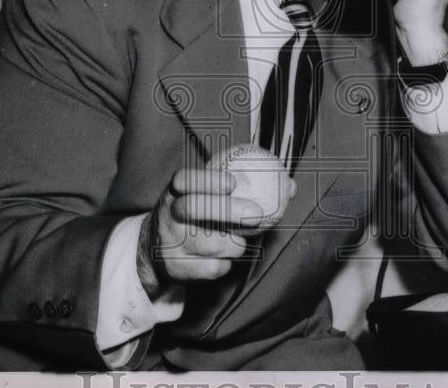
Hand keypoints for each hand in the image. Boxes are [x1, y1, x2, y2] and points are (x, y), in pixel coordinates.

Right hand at [137, 163, 295, 298]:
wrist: (158, 251)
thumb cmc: (198, 217)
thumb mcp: (210, 196)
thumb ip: (247, 188)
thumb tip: (290, 187)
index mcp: (177, 190)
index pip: (185, 179)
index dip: (207, 179)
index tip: (232, 181)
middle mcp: (169, 213)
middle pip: (194, 208)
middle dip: (227, 210)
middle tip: (256, 213)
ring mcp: (170, 242)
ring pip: (212, 244)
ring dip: (235, 244)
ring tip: (235, 238)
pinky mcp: (176, 268)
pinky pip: (212, 268)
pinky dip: (225, 264)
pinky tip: (222, 257)